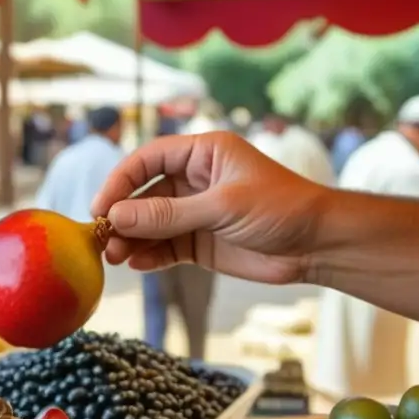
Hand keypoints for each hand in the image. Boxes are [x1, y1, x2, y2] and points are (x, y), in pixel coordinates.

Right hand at [90, 132, 327, 283]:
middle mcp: (195, 179)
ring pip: (151, 224)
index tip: (100, 207)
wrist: (318, 245)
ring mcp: (196, 212)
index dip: (121, 181)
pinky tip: (138, 265)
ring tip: (115, 257)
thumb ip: (168, 214)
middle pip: (144, 194)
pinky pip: (166, 248)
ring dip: (132, 239)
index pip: (148, 159)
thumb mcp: (222, 207)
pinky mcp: (200, 243)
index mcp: (203, 153)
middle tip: (103, 239)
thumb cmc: (280, 208)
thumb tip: (117, 218)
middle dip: (123, 216)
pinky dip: (150, 257)